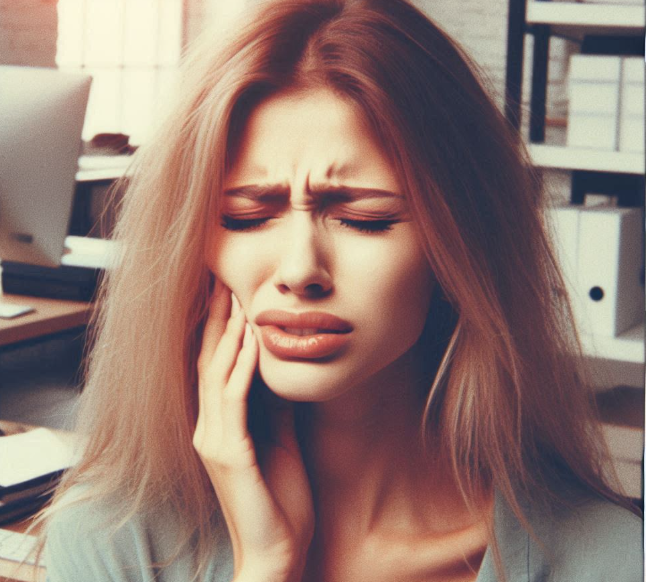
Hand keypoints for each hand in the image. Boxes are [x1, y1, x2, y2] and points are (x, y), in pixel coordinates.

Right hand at [193, 280, 314, 581]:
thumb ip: (272, 407)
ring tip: (237, 299)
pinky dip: (242, 367)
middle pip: (208, 361)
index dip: (219, 330)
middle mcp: (208, 428)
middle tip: (223, 282)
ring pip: (217, 374)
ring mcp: (214, 440)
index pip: (214, 367)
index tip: (230, 295)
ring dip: (229, 334)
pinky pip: (235, 400)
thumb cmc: (279, 500)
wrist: (278, 552)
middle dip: (216, 320)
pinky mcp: (229, 453)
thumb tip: (277, 371)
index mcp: (218, 426)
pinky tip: (251, 341)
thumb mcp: (278, 441)